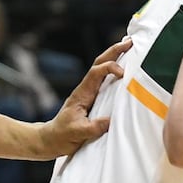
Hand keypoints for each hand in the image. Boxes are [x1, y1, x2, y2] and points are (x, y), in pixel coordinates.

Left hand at [39, 39, 131, 158]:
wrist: (51, 139)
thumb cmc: (62, 135)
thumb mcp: (77, 132)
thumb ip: (94, 127)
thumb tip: (112, 120)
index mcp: (82, 93)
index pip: (96, 72)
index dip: (110, 68)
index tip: (123, 73)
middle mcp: (86, 89)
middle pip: (99, 63)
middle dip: (114, 51)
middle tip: (130, 42)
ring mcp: (89, 93)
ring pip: (102, 69)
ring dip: (115, 57)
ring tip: (130, 48)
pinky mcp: (93, 99)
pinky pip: (105, 81)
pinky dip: (114, 70)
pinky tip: (124, 69)